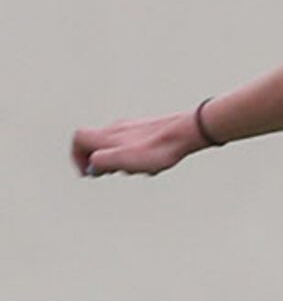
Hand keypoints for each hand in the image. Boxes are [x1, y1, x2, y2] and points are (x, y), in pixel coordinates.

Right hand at [72, 111, 205, 177]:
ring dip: (121, 161)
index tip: (88, 172)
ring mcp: (133, 128)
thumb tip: (92, 166)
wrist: (186, 132)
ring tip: (137, 170)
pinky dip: (138, 158)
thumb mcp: (125, 160)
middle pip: (96, 143)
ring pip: (117, 144)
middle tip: (112, 173)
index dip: (77, 156)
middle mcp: (117, 128)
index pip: (79, 139)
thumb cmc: (157, 149)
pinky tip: (154, 166)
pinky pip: (136, 145)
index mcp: (108, 135)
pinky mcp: (149, 130)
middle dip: (100, 161)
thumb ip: (103, 162)